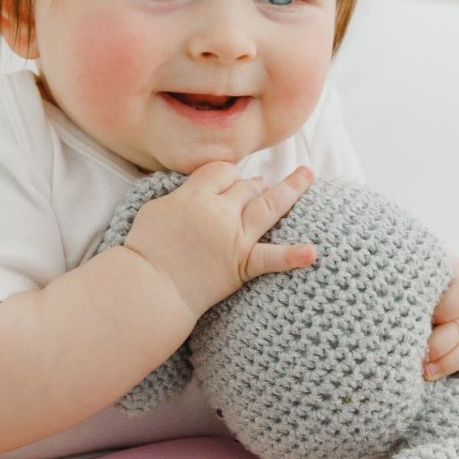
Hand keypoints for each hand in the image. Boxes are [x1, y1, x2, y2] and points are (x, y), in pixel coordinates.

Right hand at [123, 161, 316, 315]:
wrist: (151, 287)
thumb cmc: (145, 249)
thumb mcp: (155, 209)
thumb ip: (181, 194)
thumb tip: (197, 189)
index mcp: (195, 195)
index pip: (221, 171)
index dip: (225, 175)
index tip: (225, 181)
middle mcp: (220, 212)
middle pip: (245, 186)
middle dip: (252, 184)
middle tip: (258, 184)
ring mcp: (235, 238)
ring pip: (269, 206)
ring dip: (289, 189)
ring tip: (306, 175)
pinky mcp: (241, 265)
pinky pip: (271, 259)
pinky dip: (292, 256)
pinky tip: (313, 252)